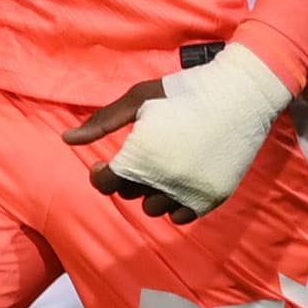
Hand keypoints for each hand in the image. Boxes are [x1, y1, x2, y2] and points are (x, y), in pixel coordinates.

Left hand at [62, 43, 290, 226]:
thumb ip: (102, 122)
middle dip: (130, 177)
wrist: (241, 95)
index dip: (101, 174)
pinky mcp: (211, 198)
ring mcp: (189, 192)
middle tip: (144, 154)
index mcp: (140, 156)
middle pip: (130, 195)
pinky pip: (181, 216)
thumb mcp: (140, 98)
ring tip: (163, 166)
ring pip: (155, 208)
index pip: (105, 184)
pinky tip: (180, 178)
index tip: (106, 162)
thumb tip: (66, 139)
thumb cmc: (184, 91)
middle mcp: (162, 181)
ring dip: (152, 192)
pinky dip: (176, 202)